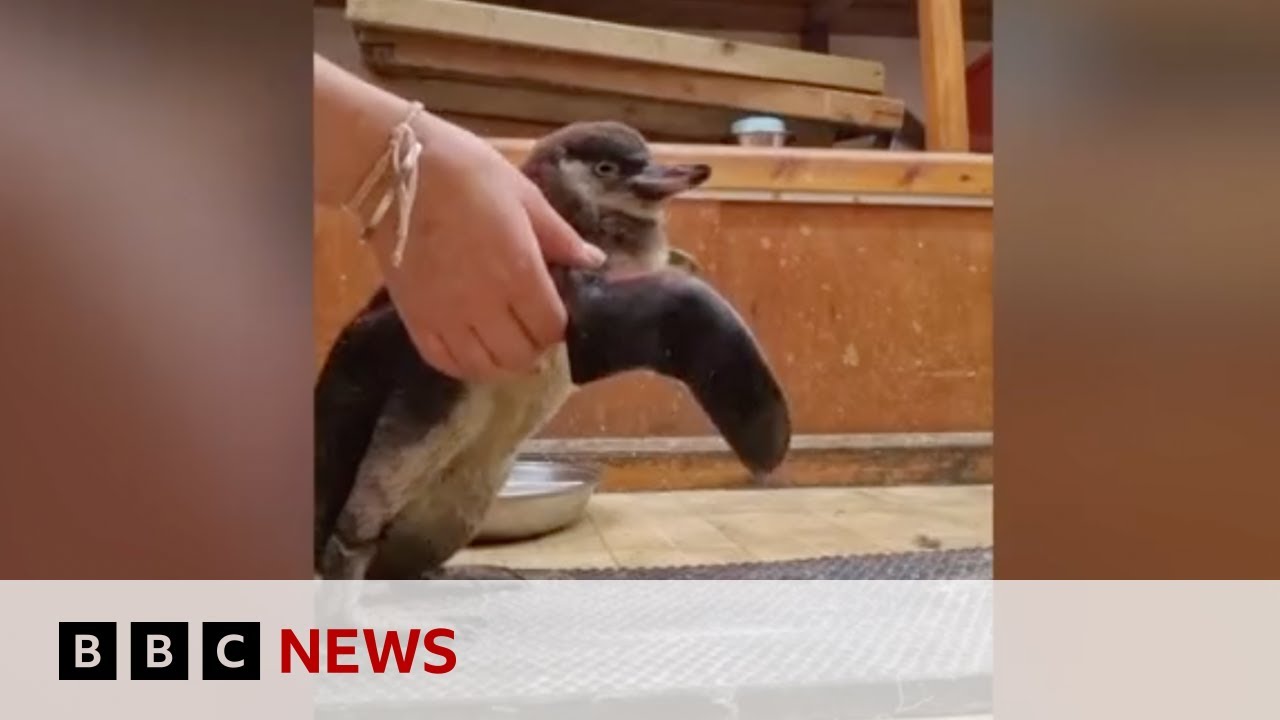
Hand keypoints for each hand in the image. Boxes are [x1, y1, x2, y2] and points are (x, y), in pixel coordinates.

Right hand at [371, 115, 604, 381]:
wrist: (394, 169)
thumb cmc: (465, 172)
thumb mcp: (524, 195)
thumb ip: (560, 236)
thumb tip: (594, 261)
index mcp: (519, 272)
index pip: (551, 327)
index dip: (559, 327)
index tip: (555, 313)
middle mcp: (485, 304)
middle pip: (520, 356)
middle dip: (534, 348)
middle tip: (531, 329)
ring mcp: (446, 316)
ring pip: (484, 367)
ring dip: (501, 363)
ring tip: (505, 344)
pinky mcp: (414, 318)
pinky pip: (443, 361)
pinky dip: (463, 365)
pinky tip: (472, 350)